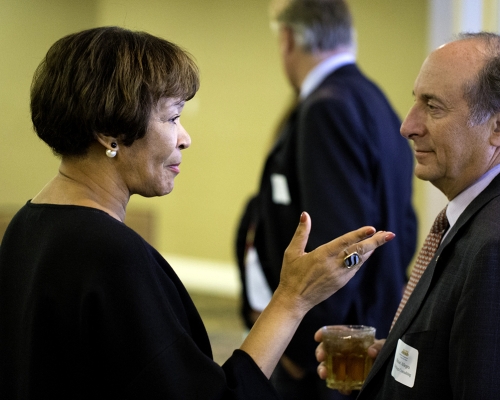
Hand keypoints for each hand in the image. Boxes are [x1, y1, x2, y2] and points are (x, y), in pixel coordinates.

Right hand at [275, 212, 394, 315]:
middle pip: (359, 252)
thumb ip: (301, 233)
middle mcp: (333, 266)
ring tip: (382, 238)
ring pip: (360, 260)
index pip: (344, 243)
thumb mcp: (292, 252)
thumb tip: (305, 215)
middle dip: (375, 242)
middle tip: (389, 234)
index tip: (372, 229)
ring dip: (372, 249)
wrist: (295, 300)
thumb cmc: (291, 275)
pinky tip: (369, 251)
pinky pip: (355, 268)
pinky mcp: (341, 282)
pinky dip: (363, 258)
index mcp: (321, 256)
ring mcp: (339, 276)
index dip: (359, 235)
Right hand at [314, 329, 385, 394]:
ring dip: (323, 369)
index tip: (318, 337)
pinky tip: (343, 389)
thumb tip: (370, 351)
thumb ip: (379, 346)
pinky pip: (339, 382)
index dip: (325, 333)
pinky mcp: (347, 378)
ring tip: (324, 374)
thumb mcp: (383, 345)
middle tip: (321, 357)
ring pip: (327, 365)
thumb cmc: (381, 351)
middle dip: (320, 351)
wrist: (387, 366)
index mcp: (350, 339)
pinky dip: (339, 386)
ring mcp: (343, 364)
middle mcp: (343, 351)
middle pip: (326, 348)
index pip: (335, 332)